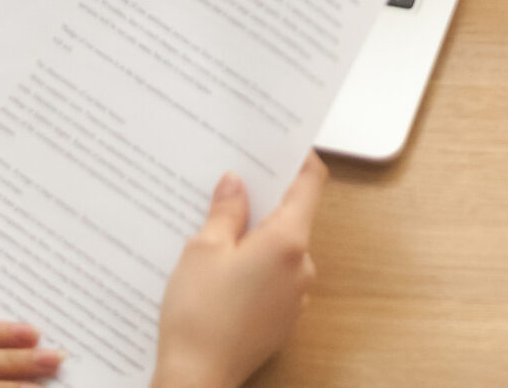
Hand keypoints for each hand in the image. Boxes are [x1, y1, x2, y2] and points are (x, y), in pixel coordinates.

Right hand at [150, 156, 327, 387]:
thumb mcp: (203, 251)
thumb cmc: (199, 315)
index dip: (298, 159)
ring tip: (216, 228)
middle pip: (292, 216)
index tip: (281, 143)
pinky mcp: (281, 318)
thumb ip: (226, 212)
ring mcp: (295, 295)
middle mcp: (301, 266)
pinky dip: (253, 265)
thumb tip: (236, 184)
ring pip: (280, 249)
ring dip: (255, 235)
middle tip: (231, 182)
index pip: (310, 183)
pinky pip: (272, 277)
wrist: (197, 380)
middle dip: (264, 199)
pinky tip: (221, 269)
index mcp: (288, 241)